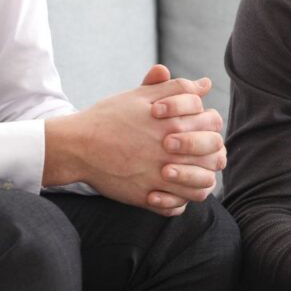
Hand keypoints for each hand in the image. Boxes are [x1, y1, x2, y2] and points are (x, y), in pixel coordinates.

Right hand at [43, 65, 224, 215]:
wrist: (76, 145)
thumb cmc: (110, 117)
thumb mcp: (141, 95)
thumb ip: (176, 88)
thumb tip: (205, 84)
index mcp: (173, 123)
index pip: (213, 122)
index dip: (209, 123)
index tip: (196, 125)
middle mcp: (170, 151)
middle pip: (215, 155)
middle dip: (212, 151)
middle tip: (198, 152)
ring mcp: (159, 176)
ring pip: (202, 184)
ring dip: (202, 178)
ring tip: (190, 173)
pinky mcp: (145, 196)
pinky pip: (177, 206)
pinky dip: (180, 201)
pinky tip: (172, 191)